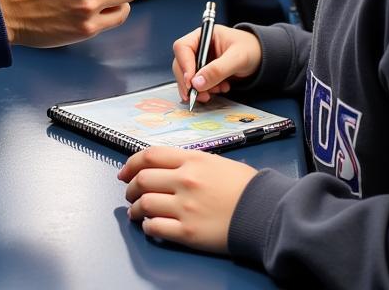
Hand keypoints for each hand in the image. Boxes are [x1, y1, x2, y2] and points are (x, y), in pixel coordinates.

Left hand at [119, 146, 257, 253]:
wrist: (264, 212)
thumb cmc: (245, 187)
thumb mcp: (217, 162)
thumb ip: (191, 163)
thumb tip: (170, 168)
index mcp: (192, 160)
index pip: (150, 156)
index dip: (131, 163)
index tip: (125, 171)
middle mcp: (185, 181)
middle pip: (143, 179)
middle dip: (130, 187)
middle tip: (130, 193)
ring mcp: (184, 207)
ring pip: (144, 204)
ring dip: (135, 209)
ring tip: (136, 212)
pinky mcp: (187, 232)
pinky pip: (155, 228)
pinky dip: (147, 226)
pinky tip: (150, 225)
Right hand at [172, 24, 261, 104]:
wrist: (263, 58)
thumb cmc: (251, 50)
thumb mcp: (237, 58)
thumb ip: (217, 70)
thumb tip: (197, 83)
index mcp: (203, 35)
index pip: (183, 47)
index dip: (183, 65)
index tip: (190, 82)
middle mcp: (199, 47)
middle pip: (181, 64)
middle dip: (189, 82)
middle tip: (197, 96)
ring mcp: (201, 60)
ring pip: (188, 76)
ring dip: (198, 88)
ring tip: (215, 93)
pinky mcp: (206, 72)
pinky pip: (198, 83)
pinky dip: (206, 90)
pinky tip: (220, 89)